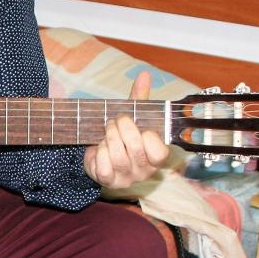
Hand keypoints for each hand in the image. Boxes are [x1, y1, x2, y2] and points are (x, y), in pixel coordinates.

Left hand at [84, 72, 170, 190]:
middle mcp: (145, 171)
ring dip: (109, 138)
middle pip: (135, 148)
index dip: (147, 135)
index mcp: (157, 156)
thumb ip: (139, 99)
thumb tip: (144, 75)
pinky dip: (99, 154)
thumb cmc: (122, 135)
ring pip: (118, 158)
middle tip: (115, 121)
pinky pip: (104, 168)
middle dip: (122, 128)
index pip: (160, 151)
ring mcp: (127, 179)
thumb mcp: (133, 117)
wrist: (99, 152)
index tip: (140, 126)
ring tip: (107, 132)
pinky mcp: (109, 182)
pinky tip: (100, 148)